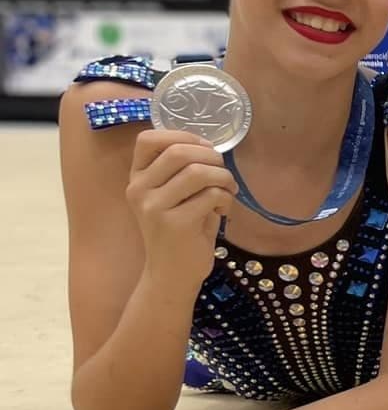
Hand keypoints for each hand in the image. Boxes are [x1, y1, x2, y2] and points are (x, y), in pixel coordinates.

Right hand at [127, 129, 235, 291]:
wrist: (171, 274)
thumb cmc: (181, 230)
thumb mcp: (176, 195)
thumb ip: (185, 169)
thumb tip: (210, 147)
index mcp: (138, 177)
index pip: (148, 139)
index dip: (184, 135)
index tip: (206, 149)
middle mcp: (138, 189)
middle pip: (179, 151)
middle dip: (212, 157)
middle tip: (224, 174)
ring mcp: (153, 207)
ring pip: (198, 172)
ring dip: (224, 178)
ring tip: (227, 191)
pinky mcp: (173, 223)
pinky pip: (210, 195)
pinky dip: (226, 199)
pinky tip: (222, 211)